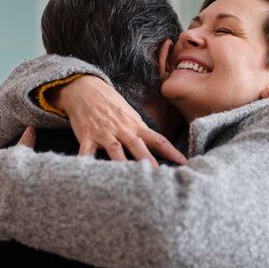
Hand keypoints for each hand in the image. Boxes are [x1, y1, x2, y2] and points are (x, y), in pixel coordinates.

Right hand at [49, 76, 186, 167]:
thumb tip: (158, 148)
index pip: (158, 139)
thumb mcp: (130, 115)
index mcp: (135, 125)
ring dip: (122, 163)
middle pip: (138, 146)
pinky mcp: (86, 135)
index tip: (184, 163)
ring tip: (129, 179)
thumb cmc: (110, 103)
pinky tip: (87, 173)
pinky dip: (85, 162)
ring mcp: (104, 132)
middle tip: (159, 176)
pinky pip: (86, 151)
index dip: (171, 152)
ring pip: (115, 149)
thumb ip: (140, 131)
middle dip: (148, 160)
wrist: (84, 88)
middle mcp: (122, 129)